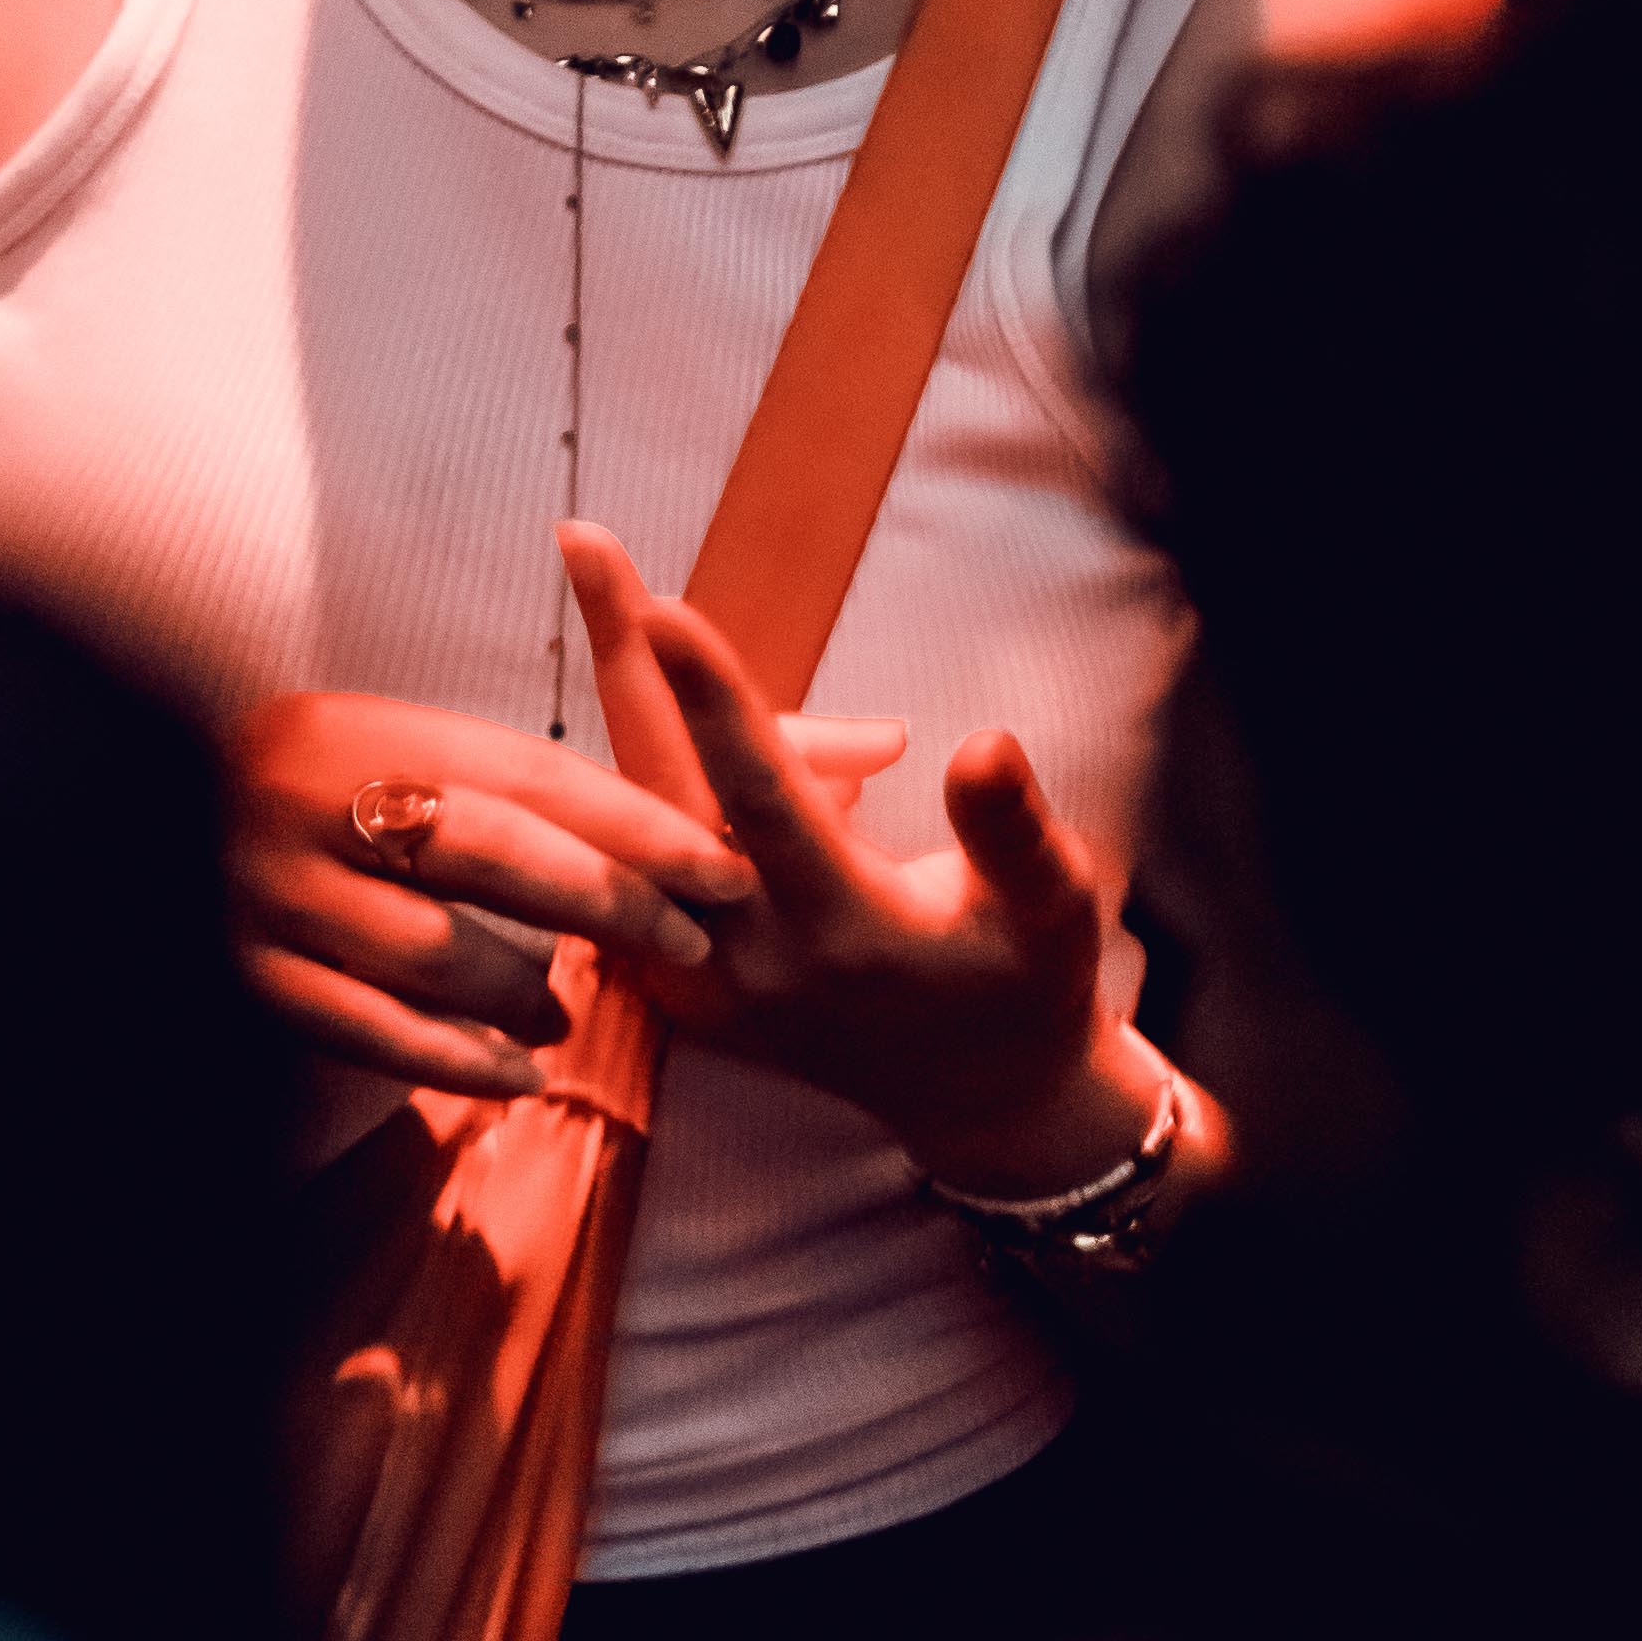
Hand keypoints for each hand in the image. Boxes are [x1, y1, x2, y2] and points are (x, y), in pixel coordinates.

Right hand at [225, 682, 763, 1102]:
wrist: (140, 795)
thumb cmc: (315, 780)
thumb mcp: (396, 743)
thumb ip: (511, 781)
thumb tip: (659, 821)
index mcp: (367, 731)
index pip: (530, 776)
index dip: (637, 823)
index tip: (723, 864)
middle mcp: (316, 804)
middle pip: (492, 855)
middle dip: (608, 901)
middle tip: (688, 945)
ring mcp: (274, 894)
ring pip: (432, 954)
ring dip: (523, 994)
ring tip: (564, 1017)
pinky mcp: (249, 975)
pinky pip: (368, 1032)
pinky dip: (452, 1061)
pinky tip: (514, 1077)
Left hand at [557, 524, 1161, 1195]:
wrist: (979, 1097)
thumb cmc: (1027, 984)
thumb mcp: (1055, 912)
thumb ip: (1014, 834)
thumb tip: (982, 744)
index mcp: (846, 934)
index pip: (762, 801)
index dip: (714, 703)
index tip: (664, 608)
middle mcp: (749, 960)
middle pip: (663, 788)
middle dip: (627, 663)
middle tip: (586, 543)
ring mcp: (700, 977)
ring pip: (651, 811)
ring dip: (653, 700)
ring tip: (708, 638)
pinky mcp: (680, 981)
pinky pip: (653, 847)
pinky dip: (679, 767)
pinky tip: (765, 736)